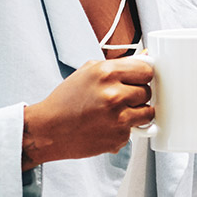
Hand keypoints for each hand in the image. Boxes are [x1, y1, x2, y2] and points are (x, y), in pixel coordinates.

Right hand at [21, 56, 154, 169]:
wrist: (49, 130)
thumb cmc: (66, 101)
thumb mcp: (87, 72)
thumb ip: (117, 65)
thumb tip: (144, 59)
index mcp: (106, 73)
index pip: (146, 70)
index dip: (142, 75)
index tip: (138, 79)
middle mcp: (113, 94)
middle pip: (147, 91)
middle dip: (137, 94)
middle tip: (120, 98)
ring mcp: (118, 118)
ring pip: (147, 112)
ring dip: (136, 112)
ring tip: (117, 112)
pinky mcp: (119, 137)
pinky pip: (136, 129)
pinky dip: (125, 128)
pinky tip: (108, 125)